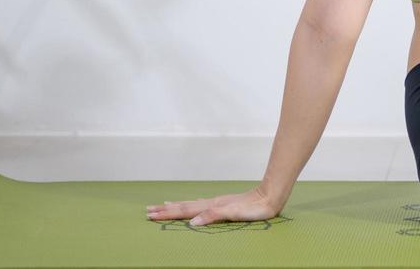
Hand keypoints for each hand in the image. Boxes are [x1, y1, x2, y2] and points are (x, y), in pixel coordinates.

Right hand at [146, 182, 283, 225]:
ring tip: (163, 206)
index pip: (185, 211)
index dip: (168, 214)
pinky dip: (191, 206)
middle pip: (184, 207)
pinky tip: (192, 207)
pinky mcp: (224, 204)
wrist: (270, 196)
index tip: (151, 215)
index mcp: (211, 207)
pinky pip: (201, 206)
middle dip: (166, 210)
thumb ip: (213, 216)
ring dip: (176, 207)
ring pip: (192, 205)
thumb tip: (192, 223)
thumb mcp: (234, 213)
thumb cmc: (255, 207)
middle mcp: (212, 203)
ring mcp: (218, 203)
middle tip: (148, 211)